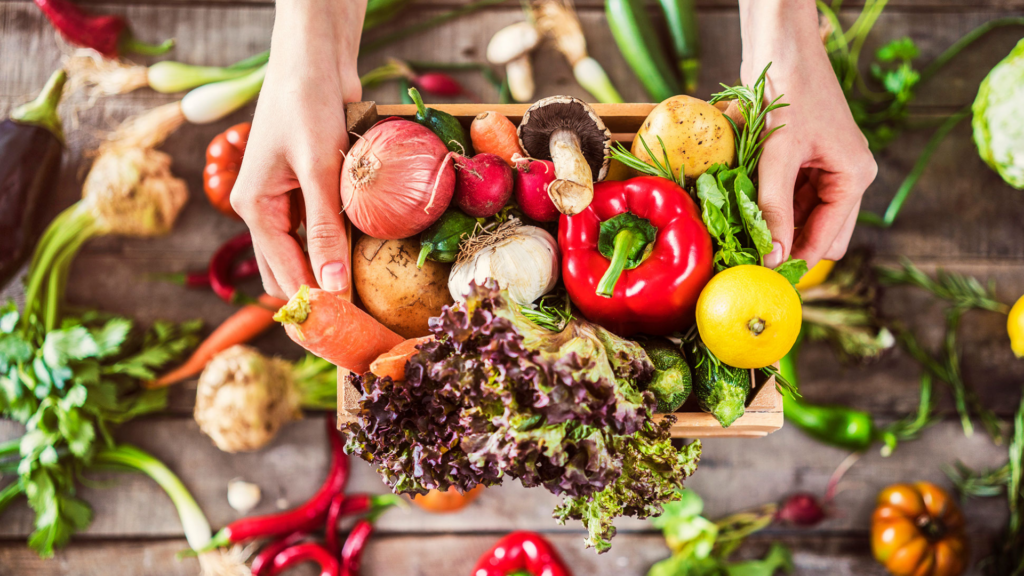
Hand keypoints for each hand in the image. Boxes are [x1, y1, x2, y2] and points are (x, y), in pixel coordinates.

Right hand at [231, 0, 365, 299]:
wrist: (315, 58)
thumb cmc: (307, 104)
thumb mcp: (318, 169)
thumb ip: (325, 227)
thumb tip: (331, 286)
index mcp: (256, 208)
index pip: (282, 272)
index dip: (311, 304)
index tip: (342, 332)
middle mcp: (267, 209)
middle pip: (288, 270)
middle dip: (317, 296)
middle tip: (356, 325)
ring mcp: (290, 200)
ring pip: (306, 253)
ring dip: (329, 273)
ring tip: (364, 302)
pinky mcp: (313, 189)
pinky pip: (323, 229)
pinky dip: (340, 246)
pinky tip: (365, 260)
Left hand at [738, 0, 876, 268]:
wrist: (781, 47)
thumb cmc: (788, 92)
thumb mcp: (778, 156)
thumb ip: (774, 208)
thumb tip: (773, 257)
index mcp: (854, 177)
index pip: (828, 238)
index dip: (797, 261)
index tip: (763, 279)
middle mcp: (846, 177)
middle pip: (821, 234)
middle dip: (789, 247)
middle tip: (750, 263)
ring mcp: (826, 170)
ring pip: (803, 219)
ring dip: (777, 228)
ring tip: (742, 241)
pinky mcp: (804, 161)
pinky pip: (790, 198)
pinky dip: (770, 207)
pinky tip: (744, 214)